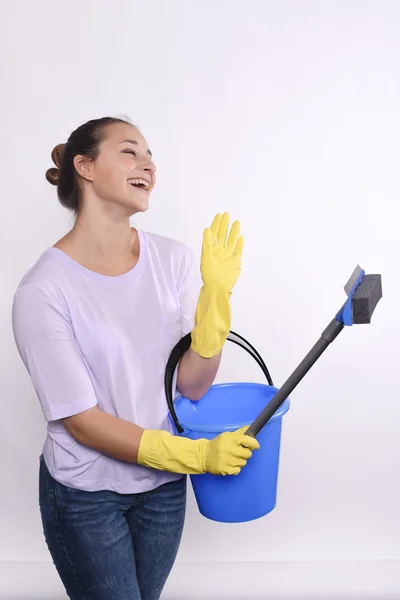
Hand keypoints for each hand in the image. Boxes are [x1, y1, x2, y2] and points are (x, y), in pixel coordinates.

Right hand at [137, 426, 259, 475]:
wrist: (202, 455)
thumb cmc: (216, 444)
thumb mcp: (226, 436)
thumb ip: (239, 433)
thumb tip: (250, 427)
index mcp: (231, 439)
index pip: (249, 441)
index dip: (254, 444)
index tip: (255, 445)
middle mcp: (230, 449)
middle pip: (248, 454)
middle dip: (245, 453)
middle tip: (238, 452)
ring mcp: (228, 460)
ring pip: (243, 463)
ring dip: (239, 461)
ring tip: (231, 457)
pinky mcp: (226, 470)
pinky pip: (238, 470)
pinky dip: (235, 468)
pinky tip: (228, 464)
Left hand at [200, 212, 243, 292]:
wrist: (218, 288)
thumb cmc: (209, 274)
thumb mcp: (206, 257)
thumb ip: (207, 243)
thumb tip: (207, 229)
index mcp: (211, 249)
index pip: (214, 234)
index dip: (216, 224)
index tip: (219, 215)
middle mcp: (220, 251)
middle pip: (223, 235)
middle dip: (224, 225)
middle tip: (227, 214)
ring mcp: (228, 256)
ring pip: (232, 241)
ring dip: (234, 232)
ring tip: (236, 222)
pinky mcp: (235, 262)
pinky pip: (238, 250)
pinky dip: (240, 244)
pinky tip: (241, 237)